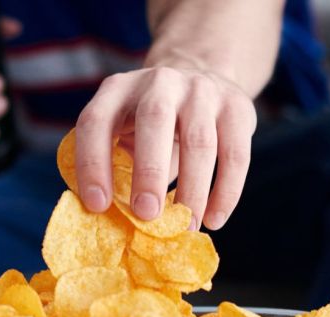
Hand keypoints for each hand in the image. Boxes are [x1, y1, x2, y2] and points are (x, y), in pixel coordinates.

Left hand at [73, 66, 257, 229]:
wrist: (201, 77)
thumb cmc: (150, 127)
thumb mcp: (125, 132)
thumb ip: (116, 167)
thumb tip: (112, 223)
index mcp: (117, 90)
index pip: (96, 121)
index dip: (92, 163)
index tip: (97, 205)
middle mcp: (159, 82)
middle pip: (154, 119)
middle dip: (149, 171)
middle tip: (146, 214)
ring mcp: (201, 89)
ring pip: (200, 141)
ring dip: (192, 189)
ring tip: (186, 227)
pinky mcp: (237, 106)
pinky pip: (235, 154)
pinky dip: (226, 191)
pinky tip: (214, 219)